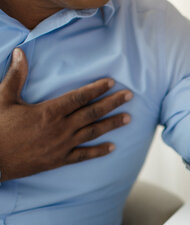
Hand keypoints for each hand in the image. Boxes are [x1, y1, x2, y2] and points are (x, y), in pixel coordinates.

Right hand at [0, 48, 132, 180]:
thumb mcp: (3, 98)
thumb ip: (16, 76)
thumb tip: (20, 53)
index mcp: (49, 111)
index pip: (79, 97)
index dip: (96, 89)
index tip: (112, 82)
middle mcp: (60, 128)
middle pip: (92, 112)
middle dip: (112, 103)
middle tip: (130, 96)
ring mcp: (62, 145)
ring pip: (92, 132)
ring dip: (111, 125)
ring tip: (128, 118)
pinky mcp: (60, 160)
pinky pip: (83, 155)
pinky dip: (98, 151)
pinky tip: (112, 148)